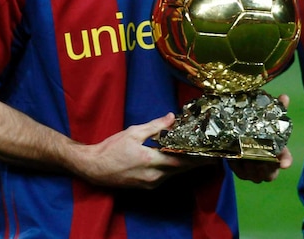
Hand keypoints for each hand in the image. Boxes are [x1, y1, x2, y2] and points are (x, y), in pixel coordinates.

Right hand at [74, 113, 210, 188]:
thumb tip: (172, 118)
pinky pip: (165, 177)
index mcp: (151, 160)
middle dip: (195, 162)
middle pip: (180, 169)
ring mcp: (150, 183)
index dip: (196, 157)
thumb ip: (155, 126)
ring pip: (173, 174)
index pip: (180, 160)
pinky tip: (176, 161)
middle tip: (209, 155)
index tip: (209, 153)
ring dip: (184, 166)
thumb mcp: (133, 132)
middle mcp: (154, 176)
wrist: (94, 168)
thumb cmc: (111, 148)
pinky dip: (173, 169)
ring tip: (196, 156)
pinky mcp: (146, 186)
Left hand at [229, 93, 292, 182]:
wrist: (240, 140)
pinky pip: (240, 172)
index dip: (286, 162)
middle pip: (269, 172)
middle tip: (256, 152)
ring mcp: (255, 174)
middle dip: (263, 164)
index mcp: (279, 155)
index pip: (286, 160)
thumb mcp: (267, 121)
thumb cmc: (260, 131)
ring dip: (250, 165)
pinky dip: (237, 165)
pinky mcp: (241, 174)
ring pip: (254, 174)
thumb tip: (284, 96)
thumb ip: (276, 109)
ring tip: (244, 153)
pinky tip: (234, 156)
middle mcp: (269, 168)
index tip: (284, 163)